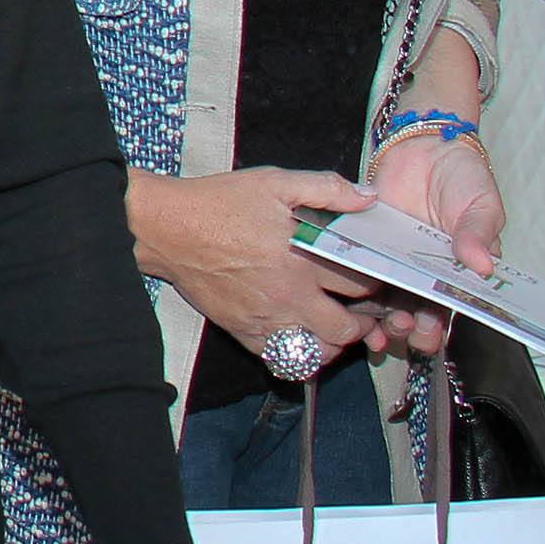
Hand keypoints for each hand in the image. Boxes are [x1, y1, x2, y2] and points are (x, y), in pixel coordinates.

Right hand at [127, 167, 385, 361]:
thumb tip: (369, 199)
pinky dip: (300, 356)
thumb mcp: (275, 182)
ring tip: (335, 326)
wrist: (168, 228)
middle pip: (346, 329)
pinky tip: (303, 337)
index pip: (361, 284)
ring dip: (335, 344)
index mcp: (304, 260)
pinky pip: (283, 360)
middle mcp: (289, 296)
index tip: (374, 278)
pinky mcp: (243, 331)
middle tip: (364, 310)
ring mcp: (265, 319)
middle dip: (363, 322)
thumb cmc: (220, 203)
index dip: (376, 283)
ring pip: (318, 353)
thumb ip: (326, 188)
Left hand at [366, 131, 505, 353]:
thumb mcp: (481, 204)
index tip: (432, 332)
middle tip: (404, 326)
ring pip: (388, 301)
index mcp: (457, 271)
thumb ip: (479, 233)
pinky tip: (354, 303)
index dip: (441, 325)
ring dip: (383, 319)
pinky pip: (360, 273)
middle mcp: (424, 273)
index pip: (451, 307)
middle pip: (417, 312)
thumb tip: (484, 265)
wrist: (424, 146)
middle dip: (410, 328)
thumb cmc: (463, 178)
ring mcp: (395, 262)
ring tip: (382, 322)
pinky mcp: (367, 246)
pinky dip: (356, 292)